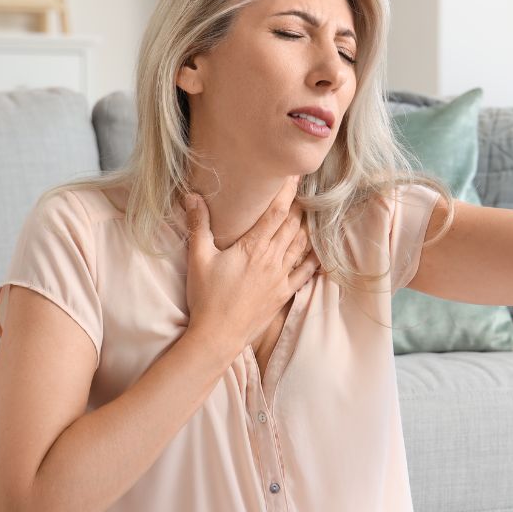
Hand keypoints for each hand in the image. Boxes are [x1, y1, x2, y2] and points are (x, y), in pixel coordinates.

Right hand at [181, 175, 321, 357]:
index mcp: (253, 247)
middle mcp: (272, 259)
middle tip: (305, 188)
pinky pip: (306, 272)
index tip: (294, 175)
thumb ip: (198, 225)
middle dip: (300, 205)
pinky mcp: (284, 293)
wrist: (218, 336)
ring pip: (302, 245)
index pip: (276, 212)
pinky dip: (315, 259)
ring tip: (313, 212)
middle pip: (293, 225)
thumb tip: (191, 196)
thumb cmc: (206, 297)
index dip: (287, 191)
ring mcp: (281, 277)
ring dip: (308, 227)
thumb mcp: (198, 259)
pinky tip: (321, 251)